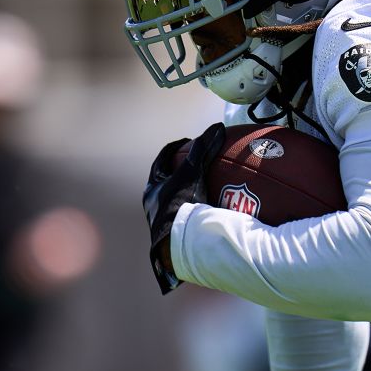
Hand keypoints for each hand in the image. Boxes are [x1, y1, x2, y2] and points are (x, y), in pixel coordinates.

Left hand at [142, 122, 225, 293]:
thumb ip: (203, 150)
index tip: (187, 142)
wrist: (174, 244)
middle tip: (197, 162)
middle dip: (181, 171)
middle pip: (167, 180)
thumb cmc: (178, 205)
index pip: (161, 160)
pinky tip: (213, 212)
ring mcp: (163, 220)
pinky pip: (187, 218)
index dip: (174, 149)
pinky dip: (198, 212)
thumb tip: (218, 127)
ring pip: (175, 201)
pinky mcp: (174, 235)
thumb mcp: (191, 174)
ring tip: (207, 186)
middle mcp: (154, 204)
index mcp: (153, 187)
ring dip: (188, 193)